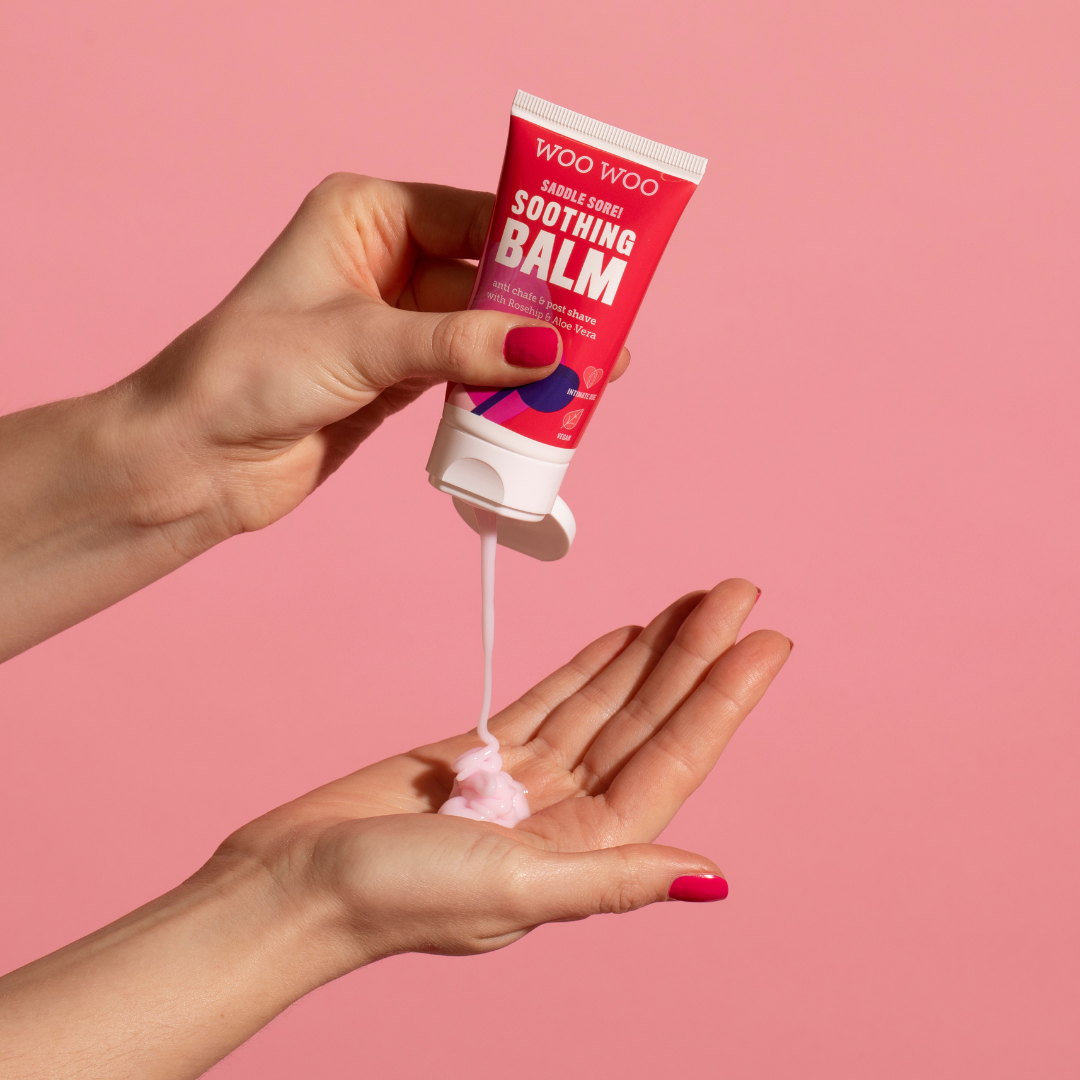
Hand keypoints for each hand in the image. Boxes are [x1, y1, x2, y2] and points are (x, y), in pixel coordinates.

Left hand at [127, 173, 631, 534]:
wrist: (198, 459)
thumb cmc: (248, 374)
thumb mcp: (362, 344)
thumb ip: (456, 344)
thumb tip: (546, 349)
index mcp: (367, 217)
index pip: (475, 216)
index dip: (538, 241)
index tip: (597, 266)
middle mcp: (386, 262)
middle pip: (490, 277)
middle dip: (545, 309)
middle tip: (606, 332)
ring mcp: (397, 323)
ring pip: (485, 330)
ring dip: (530, 355)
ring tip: (591, 372)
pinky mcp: (401, 377)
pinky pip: (470, 374)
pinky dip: (503, 389)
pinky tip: (544, 400)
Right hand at [221, 579, 788, 962]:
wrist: (297, 883)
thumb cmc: (396, 895)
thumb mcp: (514, 888)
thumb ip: (613, 877)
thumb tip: (709, 878)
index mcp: (587, 848)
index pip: (674, 758)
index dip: (724, 698)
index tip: (766, 642)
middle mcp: (568, 814)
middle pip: (648, 720)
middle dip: (697, 656)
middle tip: (740, 592)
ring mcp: (527, 781)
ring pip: (606, 704)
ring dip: (652, 654)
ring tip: (694, 603)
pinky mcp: (481, 754)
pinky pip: (553, 700)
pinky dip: (590, 668)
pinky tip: (625, 637)